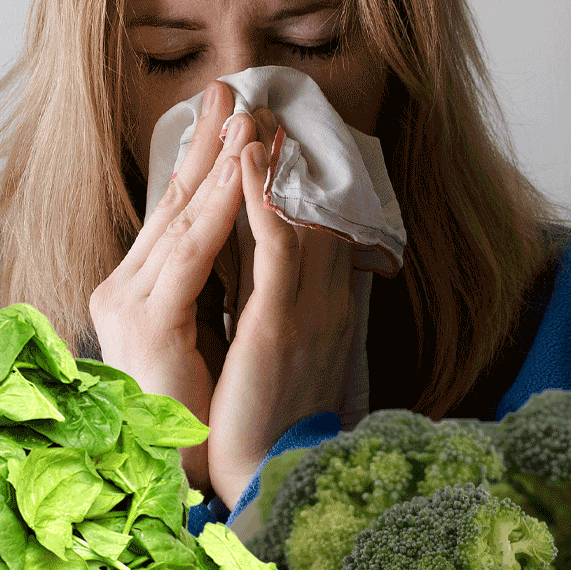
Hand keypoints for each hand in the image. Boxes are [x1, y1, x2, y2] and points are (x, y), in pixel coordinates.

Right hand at [89, 81, 249, 489]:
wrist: (181, 470)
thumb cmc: (197, 405)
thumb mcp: (201, 331)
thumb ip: (208, 285)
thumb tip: (240, 241)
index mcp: (137, 290)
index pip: (171, 217)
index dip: (200, 166)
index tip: (228, 121)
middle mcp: (124, 288)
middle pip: (170, 203)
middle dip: (204, 145)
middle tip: (231, 92)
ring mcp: (130, 302)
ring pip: (180, 218)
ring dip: (217, 163)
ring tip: (245, 116)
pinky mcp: (148, 321)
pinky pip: (191, 252)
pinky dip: (218, 206)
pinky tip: (242, 169)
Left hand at [208, 107, 357, 505]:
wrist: (264, 468)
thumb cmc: (264, 410)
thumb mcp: (276, 343)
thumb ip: (274, 300)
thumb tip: (257, 265)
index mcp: (319, 301)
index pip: (310, 222)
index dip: (291, 177)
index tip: (273, 135)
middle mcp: (321, 295)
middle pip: (304, 206)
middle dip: (280, 153)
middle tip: (261, 100)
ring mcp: (305, 306)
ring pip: (292, 214)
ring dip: (271, 159)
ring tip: (249, 109)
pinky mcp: (280, 322)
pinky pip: (275, 248)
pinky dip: (263, 200)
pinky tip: (249, 158)